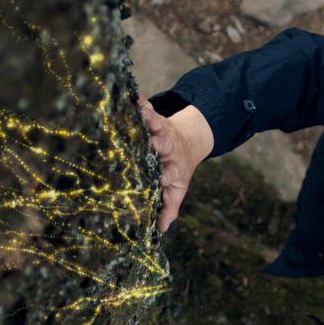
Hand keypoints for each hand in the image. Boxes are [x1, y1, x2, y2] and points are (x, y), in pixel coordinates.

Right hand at [137, 95, 212, 232]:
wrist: (189, 143)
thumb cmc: (178, 171)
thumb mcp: (177, 190)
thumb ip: (169, 208)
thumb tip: (161, 229)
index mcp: (172, 168)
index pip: (167, 174)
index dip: (163, 177)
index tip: (158, 180)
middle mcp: (166, 149)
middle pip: (160, 147)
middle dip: (153, 145)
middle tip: (145, 145)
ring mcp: (161, 132)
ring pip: (154, 125)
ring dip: (146, 118)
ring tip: (136, 110)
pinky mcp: (155, 118)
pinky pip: (148, 109)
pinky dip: (141, 102)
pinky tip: (133, 95)